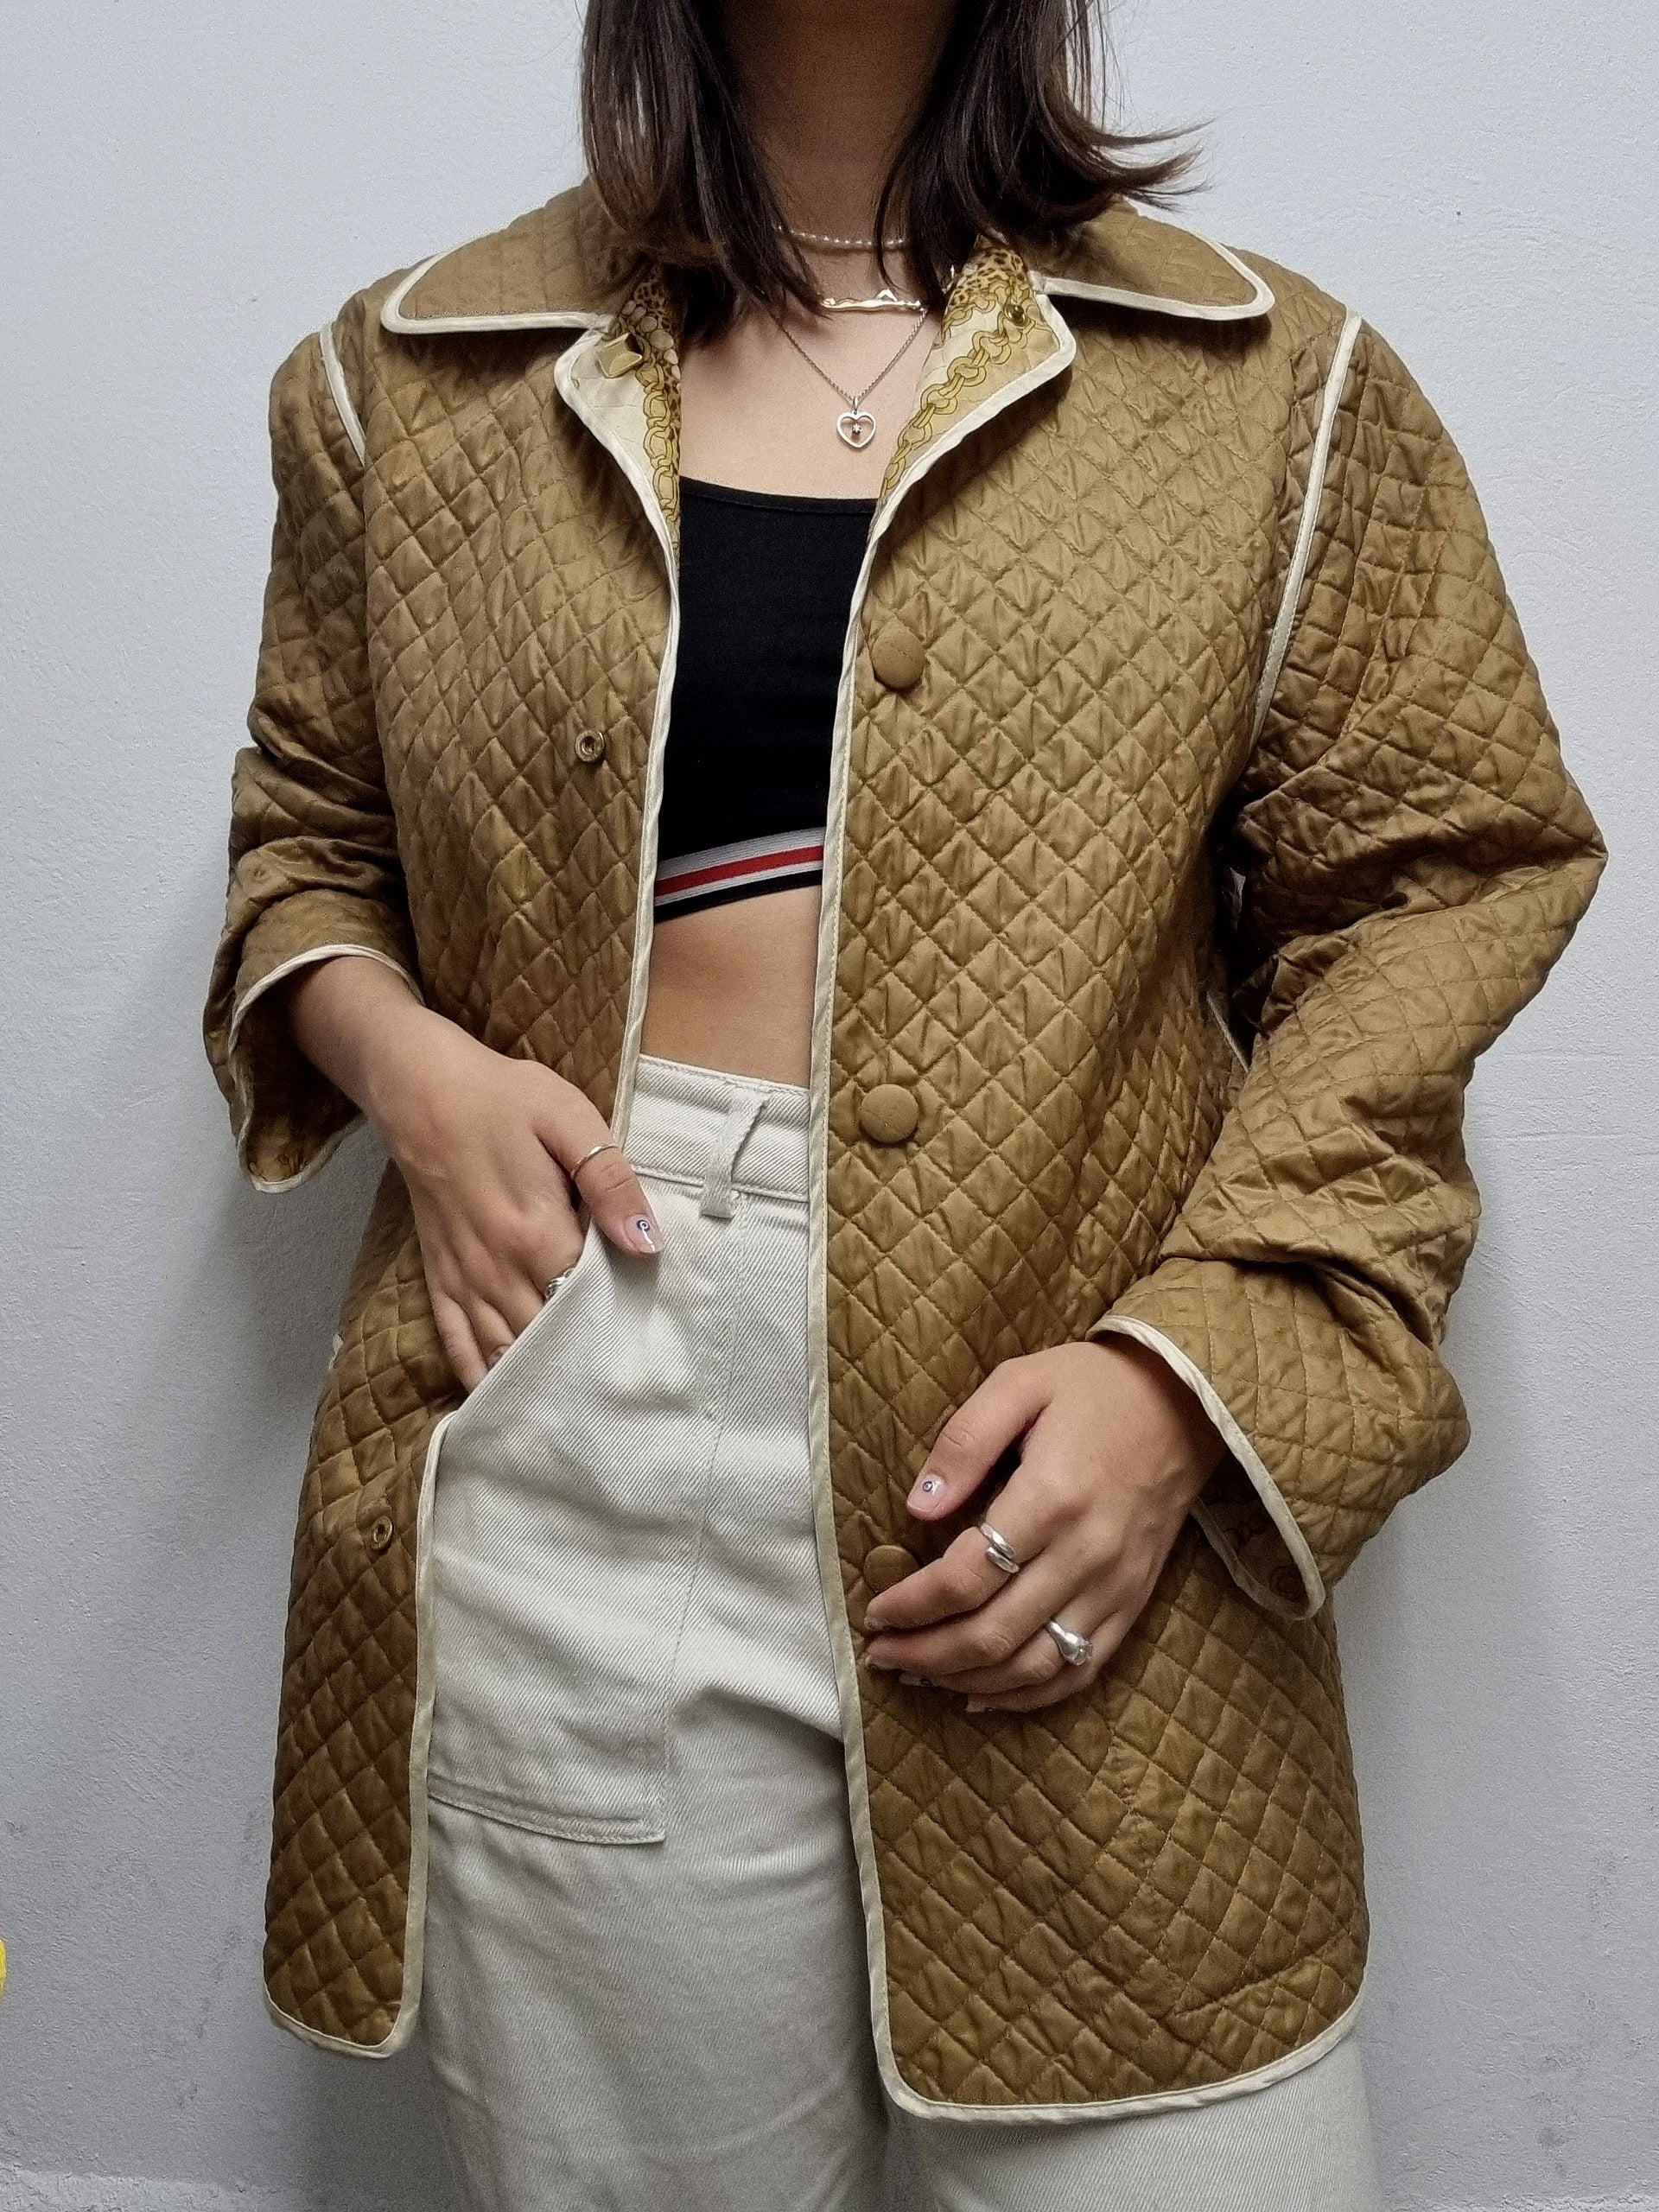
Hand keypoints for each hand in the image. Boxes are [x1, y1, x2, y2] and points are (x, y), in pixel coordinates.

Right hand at [279, 956, 664, 1389]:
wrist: (420, 1090)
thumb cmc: (502, 1100)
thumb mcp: (569, 1121)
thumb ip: (610, 1184)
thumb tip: (647, 1243)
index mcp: (537, 1236)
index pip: (588, 1306)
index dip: (620, 1333)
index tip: (651, 1356)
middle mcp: (499, 1271)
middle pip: (548, 1341)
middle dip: (582, 1368)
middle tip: (622, 1400)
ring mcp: (465, 1280)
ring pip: (503, 1352)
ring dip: (537, 1383)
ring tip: (575, 1417)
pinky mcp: (441, 1278)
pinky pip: (458, 1343)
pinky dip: (479, 1376)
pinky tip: (501, 1406)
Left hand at [860, 1336, 1228, 1712]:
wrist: (1184, 1403)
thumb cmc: (1092, 1388)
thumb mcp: (1018, 1384)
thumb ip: (964, 1442)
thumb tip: (918, 1508)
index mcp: (1051, 1497)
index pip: (966, 1577)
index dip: (912, 1605)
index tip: (876, 1610)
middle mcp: (1085, 1554)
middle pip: (993, 1633)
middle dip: (925, 1653)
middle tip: (881, 1654)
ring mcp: (1114, 1586)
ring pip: (1033, 1665)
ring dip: (968, 1680)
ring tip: (919, 1676)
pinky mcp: (1133, 1603)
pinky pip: (1079, 1671)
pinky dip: (1028, 1695)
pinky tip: (983, 1693)